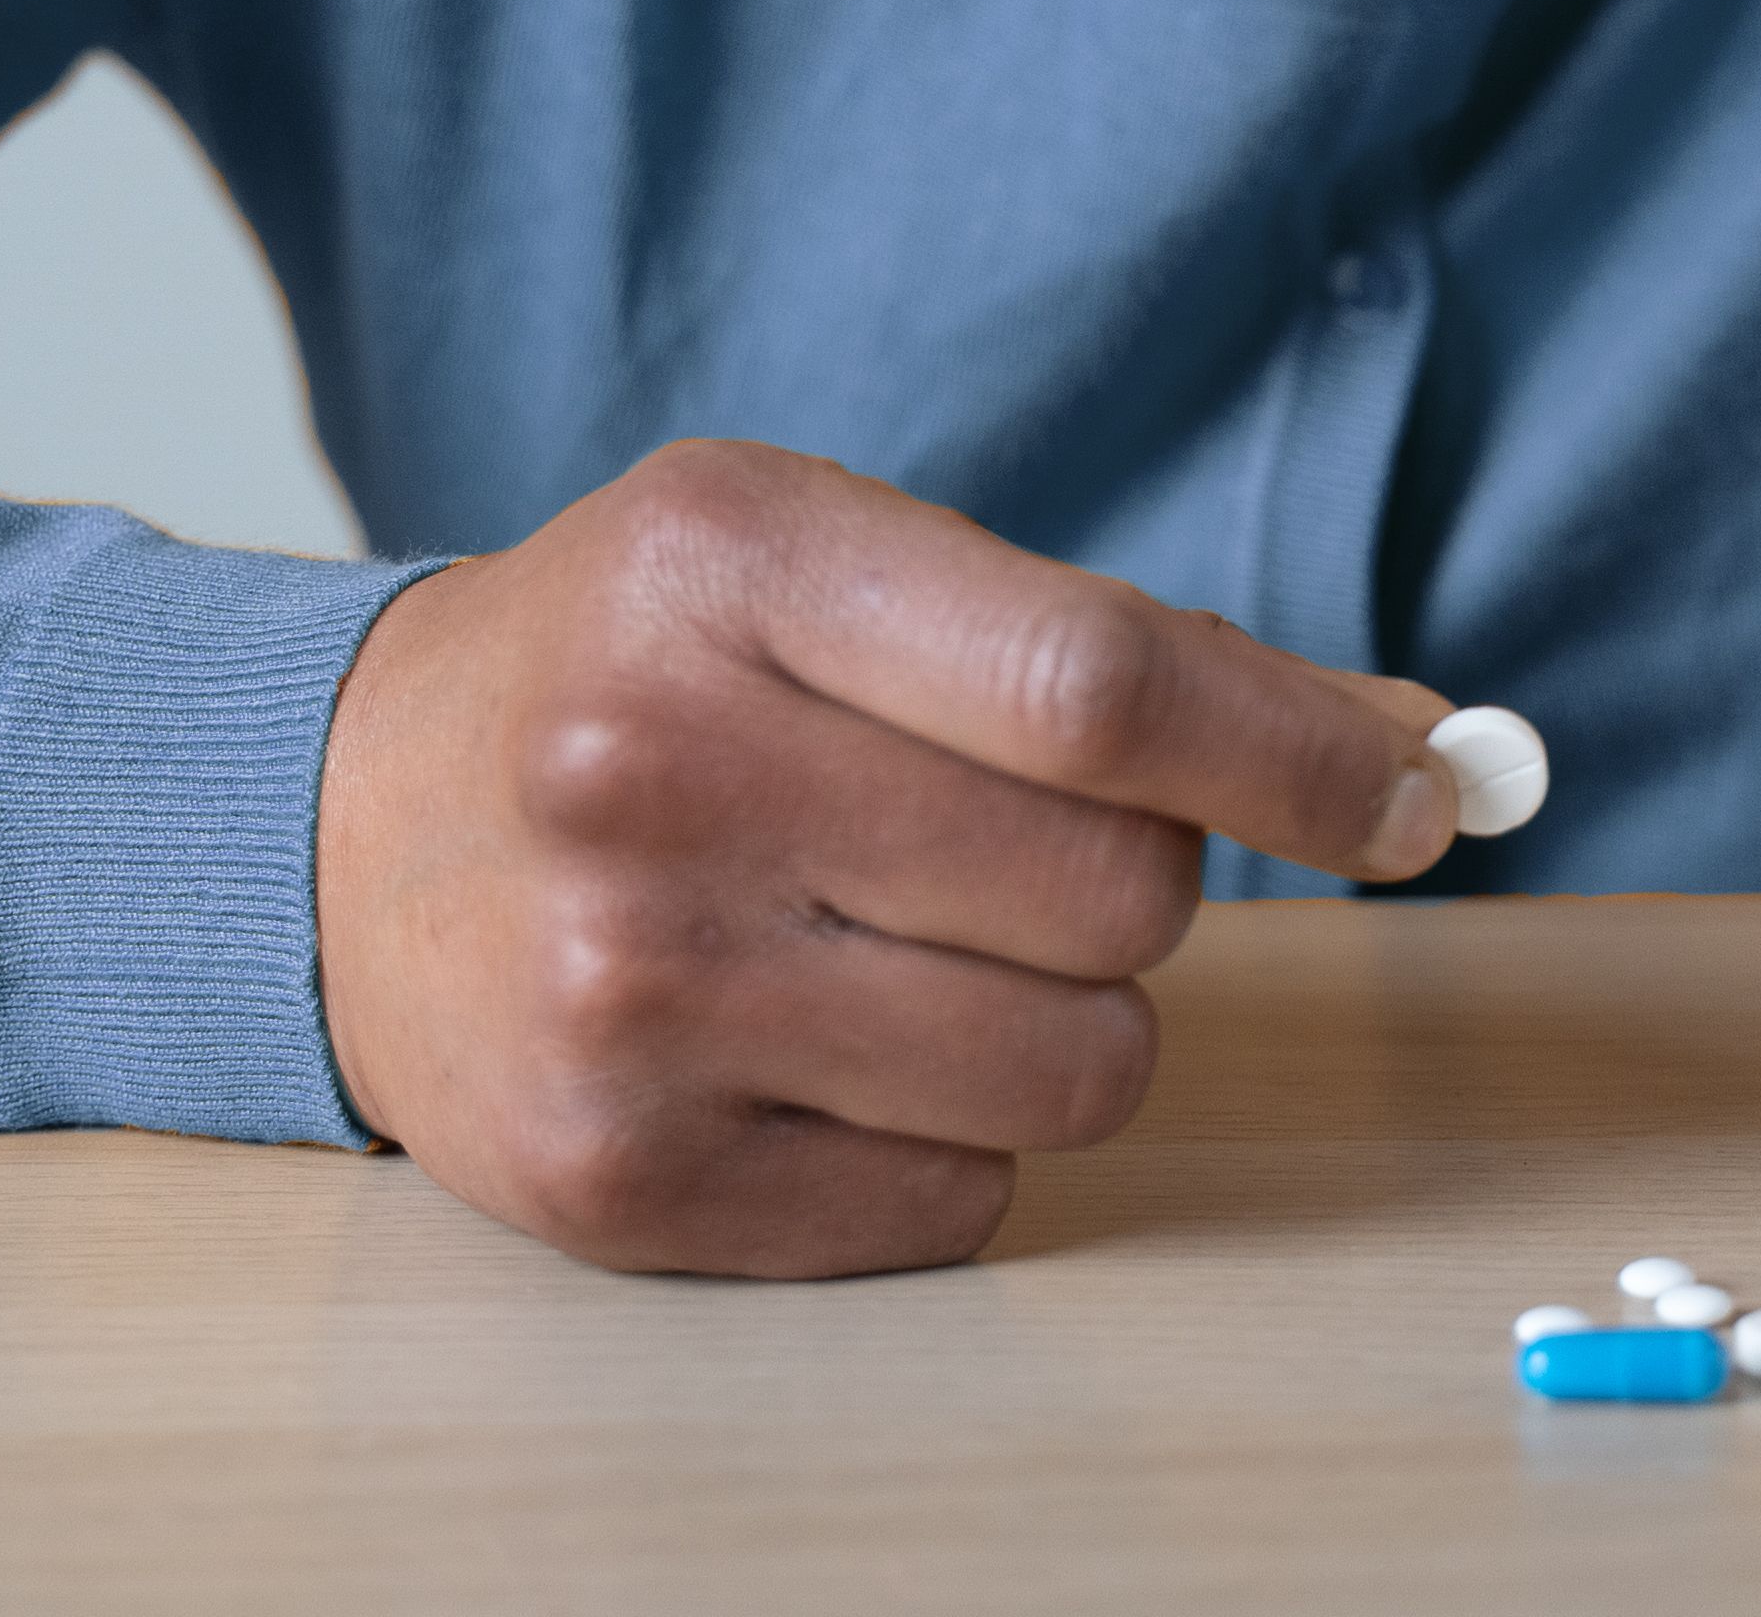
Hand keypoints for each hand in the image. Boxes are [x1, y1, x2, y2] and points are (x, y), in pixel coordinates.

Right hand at [310, 438, 1459, 1275]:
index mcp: (729, 562)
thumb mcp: (826, 563)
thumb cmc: (646, 667)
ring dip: (1053, 1018)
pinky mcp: (618, 1175)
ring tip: (905, 941)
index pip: (1100, 684)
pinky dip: (943, 1134)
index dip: (1303, 754)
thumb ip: (1116, 649)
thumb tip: (1419, 753)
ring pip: (1074, 1069)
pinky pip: (959, 1198)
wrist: (338, 827)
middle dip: (1134, 880)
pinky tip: (818, 1040)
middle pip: (1120, 892)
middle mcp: (658, 771)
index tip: (1422, 797)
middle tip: (1005, 843)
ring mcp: (629, 990)